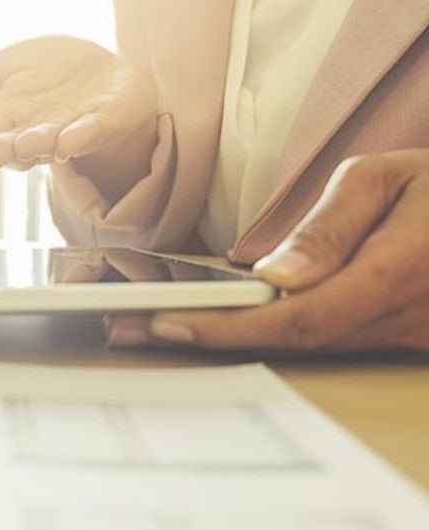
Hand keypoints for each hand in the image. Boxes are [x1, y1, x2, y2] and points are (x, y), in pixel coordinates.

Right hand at [0, 36, 157, 188]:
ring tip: (28, 142)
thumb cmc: (46, 73)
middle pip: (15, 148)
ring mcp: (71, 129)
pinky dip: (83, 136)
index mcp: (5, 122)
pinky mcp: (106, 121)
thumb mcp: (0, 69)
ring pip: (52, 143)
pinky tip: (72, 138)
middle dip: (5, 150)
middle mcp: (34, 133)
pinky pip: (94, 131)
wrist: (101, 65)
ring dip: (39, 144)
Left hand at [107, 151, 428, 351]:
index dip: (227, 328)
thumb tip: (273, 277)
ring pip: (306, 350)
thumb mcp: (383, 178)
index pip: (298, 318)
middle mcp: (403, 319)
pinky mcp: (403, 343)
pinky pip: (326, 346)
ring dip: (229, 343)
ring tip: (152, 329)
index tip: (164, 323)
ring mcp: (407, 339)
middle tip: (128, 330)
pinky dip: (268, 339)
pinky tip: (218, 328)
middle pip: (292, 344)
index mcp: (397, 273)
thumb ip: (328, 228)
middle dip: (207, 339)